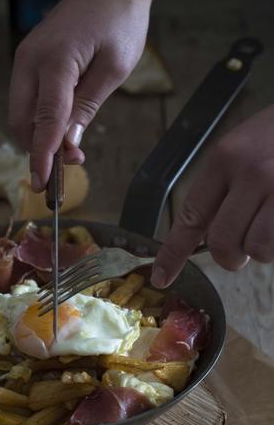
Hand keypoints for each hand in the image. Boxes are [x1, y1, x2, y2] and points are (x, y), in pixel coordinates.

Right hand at [8, 0, 151, 190]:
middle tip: (69, 165)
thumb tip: (67, 144)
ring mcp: (24, 58)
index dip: (42, 157)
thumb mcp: (114, 69)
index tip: (43, 184)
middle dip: (37, 149)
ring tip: (68, 146)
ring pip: (19, 112)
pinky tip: (60, 126)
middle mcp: (29, 60)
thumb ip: (86, 108)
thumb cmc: (120, 20)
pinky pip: (25, 99)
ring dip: (37, 136)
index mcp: (55, 61)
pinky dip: (38, 119)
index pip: (43, 121)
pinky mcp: (28, 59)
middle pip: (20, 121)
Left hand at [151, 104, 273, 286]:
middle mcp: (251, 173)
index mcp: (225, 159)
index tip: (161, 277)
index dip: (173, 253)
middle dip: (230, 256)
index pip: (190, 217)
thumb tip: (204, 236)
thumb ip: (222, 189)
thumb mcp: (242, 148)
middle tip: (241, 248)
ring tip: (272, 223)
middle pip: (222, 243)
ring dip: (263, 249)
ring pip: (258, 249)